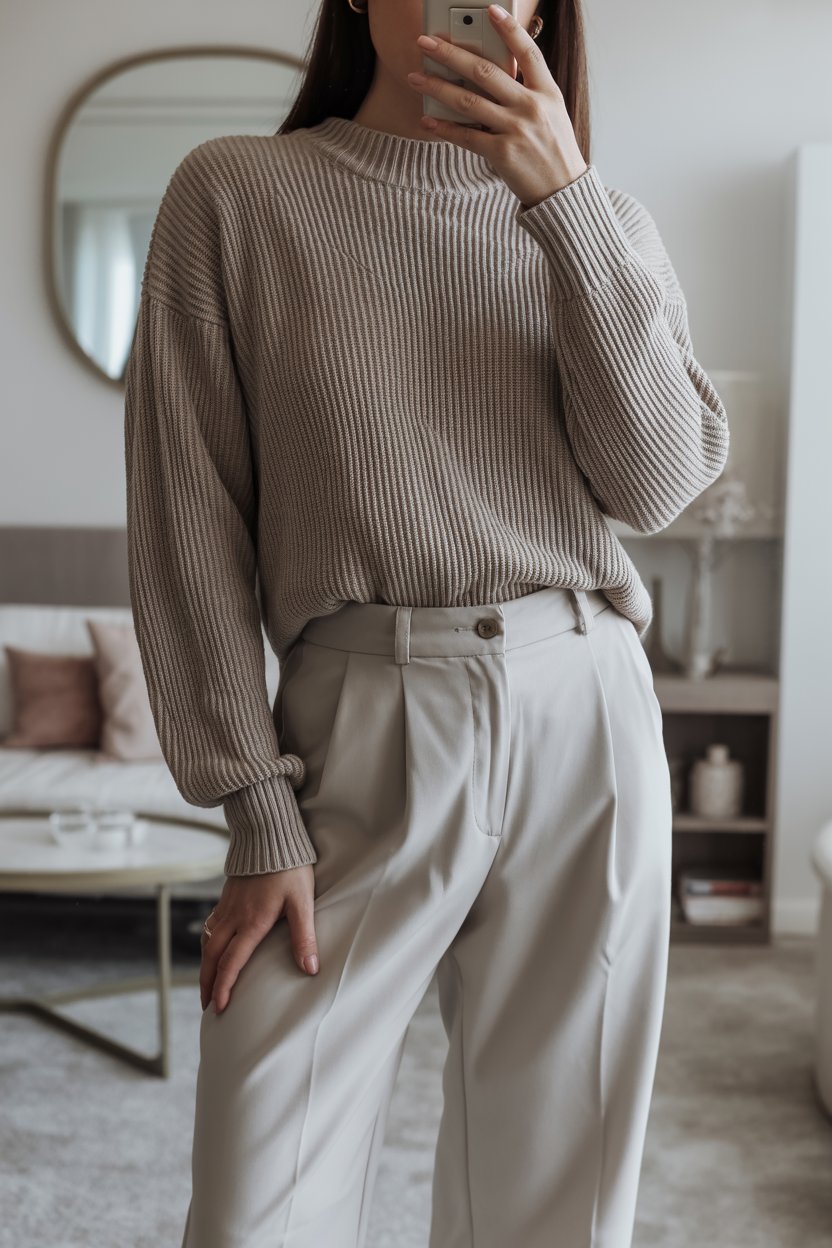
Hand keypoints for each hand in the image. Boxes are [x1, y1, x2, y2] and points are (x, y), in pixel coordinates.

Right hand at [199, 864, 318, 1013]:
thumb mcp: (302, 902)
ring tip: (206, 983)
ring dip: (205, 965)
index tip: (219, 1008)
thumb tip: (310, 968)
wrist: (269, 835)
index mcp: (252, 922)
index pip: (232, 962)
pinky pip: (210, 926)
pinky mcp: (227, 896)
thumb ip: (304, 936)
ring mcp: (227, 906)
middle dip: (208, 983)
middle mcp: (234, 917)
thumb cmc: (289, 868)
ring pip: (208, 942)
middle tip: (207, 1005)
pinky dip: (207, 944)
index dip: (224, 987)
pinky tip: (211, 948)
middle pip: (213, 956)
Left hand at [407, 3, 587, 209]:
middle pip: (485, 71)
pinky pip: (466, 136)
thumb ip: (528, 93)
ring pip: (468, 101)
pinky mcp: (501, 153)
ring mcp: (516, 129)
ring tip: (416, 77)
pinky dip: (444, 129)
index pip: (527, 52)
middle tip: (426, 43)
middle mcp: (531, 107)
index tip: (490, 10)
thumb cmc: (554, 152)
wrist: (563, 191)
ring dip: (437, 87)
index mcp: (547, 92)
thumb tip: (492, 78)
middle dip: (451, 54)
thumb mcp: (552, 114)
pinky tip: (428, 121)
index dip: (509, 29)